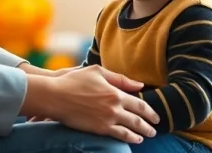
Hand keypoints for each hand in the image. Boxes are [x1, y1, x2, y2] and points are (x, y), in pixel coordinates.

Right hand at [22, 65, 159, 143]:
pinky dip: (129, 138)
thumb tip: (139, 84)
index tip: (155, 116)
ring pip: (131, 129)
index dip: (150, 111)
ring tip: (148, 135)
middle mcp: (114, 107)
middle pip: (138, 118)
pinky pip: (119, 135)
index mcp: (116, 92)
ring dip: (142, 133)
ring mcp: (107, 119)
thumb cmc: (75, 80)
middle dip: (149, 124)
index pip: (139, 103)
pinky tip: (135, 139)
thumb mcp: (98, 72)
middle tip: (155, 128)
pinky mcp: (99, 128)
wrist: (56, 96)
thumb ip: (120, 78)